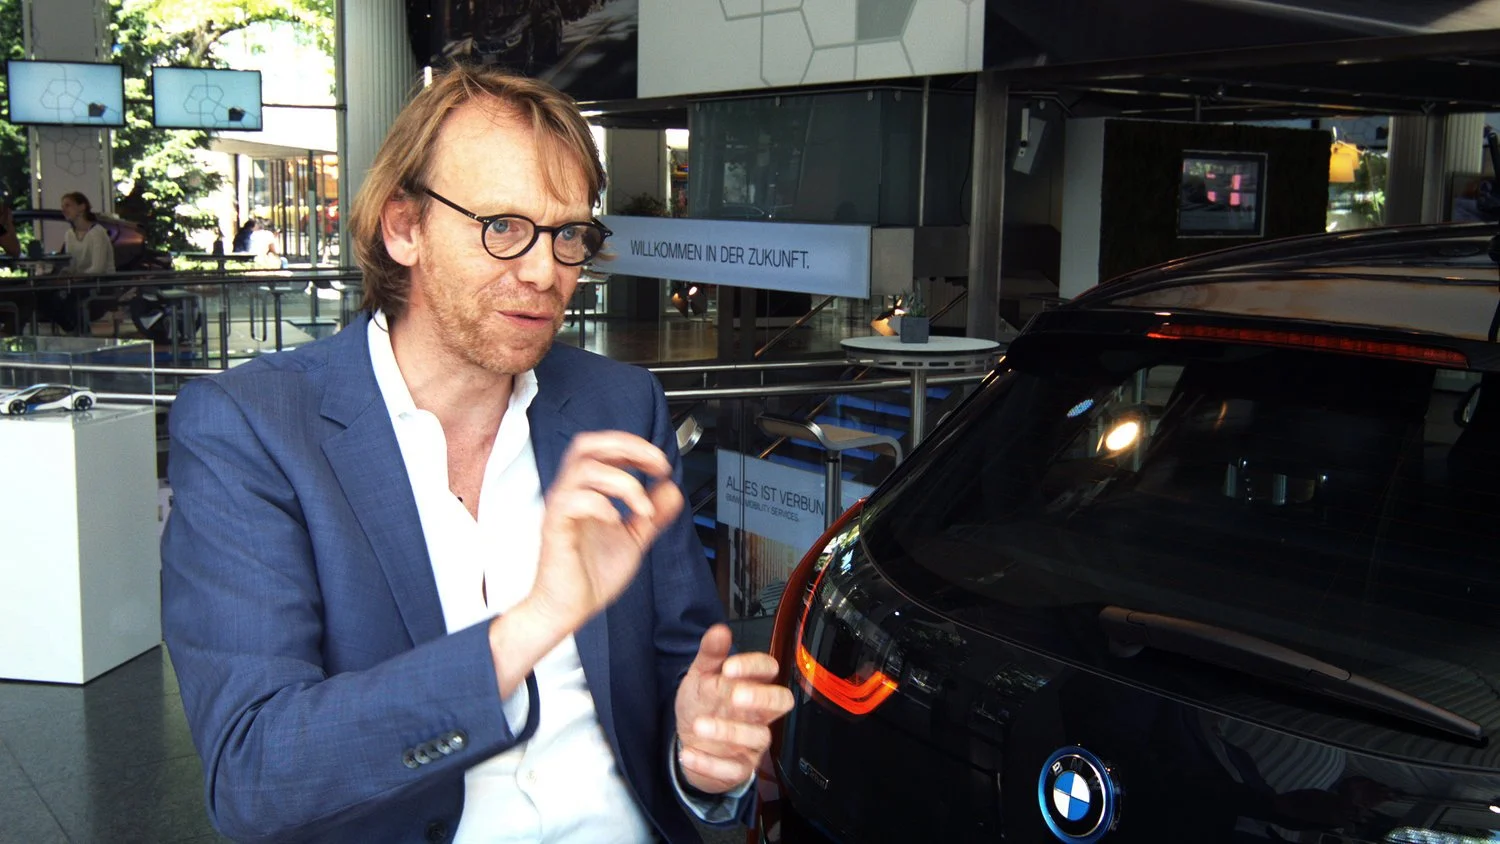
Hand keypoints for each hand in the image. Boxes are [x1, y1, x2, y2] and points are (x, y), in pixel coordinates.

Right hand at [529, 431, 682, 633]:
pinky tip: (617, 522)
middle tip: (654, 465)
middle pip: (588, 444)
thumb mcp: (634, 539)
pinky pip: (573, 501)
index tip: (659, 464)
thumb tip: (671, 489)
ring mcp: (561, 509)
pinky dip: (602, 505)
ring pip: (585, 469)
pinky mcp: (556, 528)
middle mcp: (570, 493)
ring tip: (642, 508)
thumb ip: (653, 513)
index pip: (604, 448)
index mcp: (586, 491)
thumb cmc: (590, 575)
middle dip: (627, 447)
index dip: (635, 447)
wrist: (568, 609)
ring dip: (623, 482)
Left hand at [675, 624, 794, 793]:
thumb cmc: (702, 703)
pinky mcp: (740, 766)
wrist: (688, 740)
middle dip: (762, 698)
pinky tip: (689, 753)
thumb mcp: (701, 675)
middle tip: (735, 696)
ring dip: (728, 731)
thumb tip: (719, 630)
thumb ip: (710, 654)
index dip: (754, 667)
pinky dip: (711, 763)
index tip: (729, 667)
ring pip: (758, 736)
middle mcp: (759, 712)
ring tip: (699, 725)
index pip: (768, 669)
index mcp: (752, 684)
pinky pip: (734, 769)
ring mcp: (752, 741)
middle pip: (781, 702)